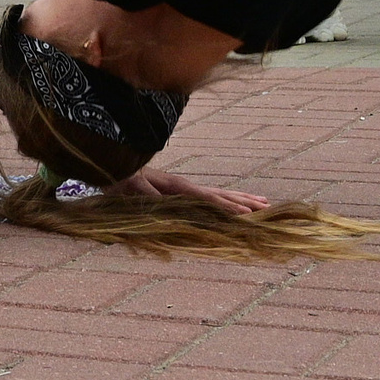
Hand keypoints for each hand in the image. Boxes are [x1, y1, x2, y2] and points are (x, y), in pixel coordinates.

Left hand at [116, 168, 269, 212]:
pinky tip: (238, 201)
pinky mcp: (181, 191)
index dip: (226, 207)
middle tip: (267, 209)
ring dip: (242, 199)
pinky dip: (228, 199)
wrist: (111, 165)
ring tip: (264, 203)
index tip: (246, 214)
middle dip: (244, 203)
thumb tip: (167, 206)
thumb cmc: (119, 179)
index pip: (207, 199)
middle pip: (220, 195)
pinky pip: (210, 196)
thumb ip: (148, 196)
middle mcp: (185, 186)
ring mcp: (185, 187)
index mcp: (176, 187)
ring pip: (220, 194)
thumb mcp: (131, 188)